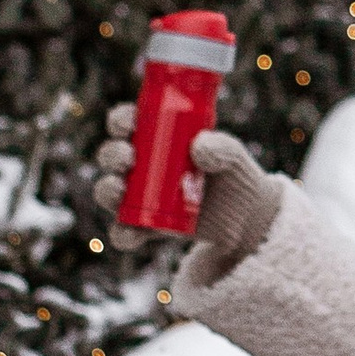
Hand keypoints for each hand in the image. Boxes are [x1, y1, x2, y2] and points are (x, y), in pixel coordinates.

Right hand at [94, 106, 279, 265]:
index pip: (128, 123)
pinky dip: (123, 235)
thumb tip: (198, 148)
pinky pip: (124, 233)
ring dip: (108, 189)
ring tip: (120, 189)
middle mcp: (141, 166)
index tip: (127, 123)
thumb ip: (222, 148)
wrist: (246, 218)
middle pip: (113, 156)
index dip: (120, 120)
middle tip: (128, 157)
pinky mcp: (146, 229)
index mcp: (156, 137)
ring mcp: (140, 198)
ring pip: (110, 192)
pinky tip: (132, 234)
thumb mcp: (233, 157)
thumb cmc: (235, 175)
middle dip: (113, 154)